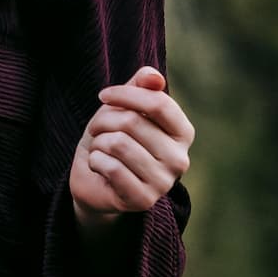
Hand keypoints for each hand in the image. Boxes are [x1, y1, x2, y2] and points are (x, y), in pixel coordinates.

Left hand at [70, 67, 193, 230]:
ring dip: (99, 142)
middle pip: (133, 122)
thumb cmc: (113, 137)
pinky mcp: (143, 200)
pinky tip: (100, 166)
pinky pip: (111, 167)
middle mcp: (180, 160)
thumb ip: (140, 87)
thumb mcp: (124, 107)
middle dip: (104, 121)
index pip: (159, 102)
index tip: (103, 96)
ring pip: (119, 144)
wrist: (95, 179)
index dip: (125, 94)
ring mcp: (164, 183)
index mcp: (182, 133)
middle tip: (98, 130)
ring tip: (101, 148)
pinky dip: (96, 161)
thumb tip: (154, 76)